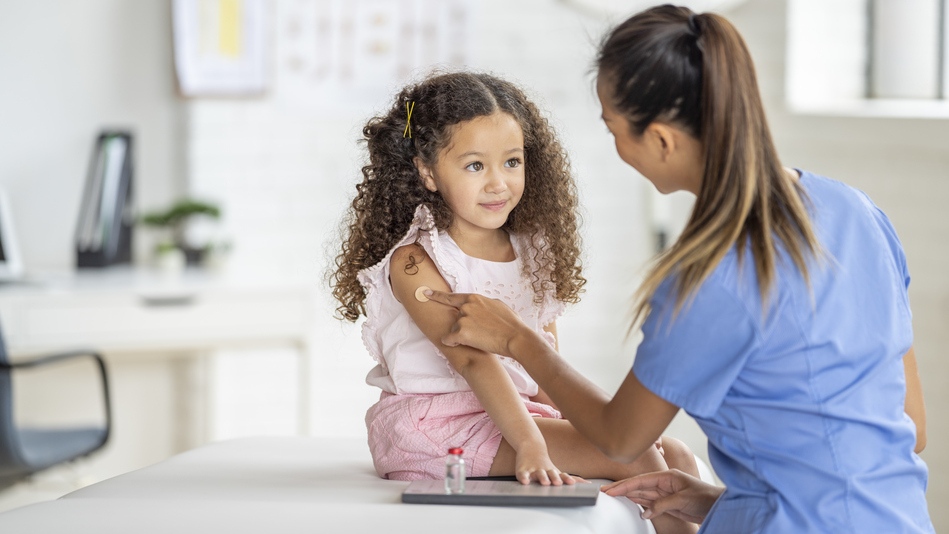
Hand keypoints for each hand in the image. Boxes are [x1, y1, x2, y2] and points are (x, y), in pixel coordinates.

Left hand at [424, 289, 538, 356]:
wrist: (515, 337)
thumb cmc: (511, 323)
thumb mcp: (498, 305)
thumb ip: (484, 304)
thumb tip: (480, 306)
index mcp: (474, 298)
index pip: (451, 297)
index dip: (436, 296)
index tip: (425, 293)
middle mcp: (465, 306)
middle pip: (455, 318)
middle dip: (463, 326)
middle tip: (479, 332)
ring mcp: (462, 319)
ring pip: (454, 329)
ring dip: (462, 336)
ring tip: (480, 338)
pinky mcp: (460, 332)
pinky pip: (449, 339)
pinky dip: (453, 343)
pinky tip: (465, 344)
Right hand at [514, 442, 576, 485]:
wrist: (530, 446)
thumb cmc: (545, 464)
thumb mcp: (557, 471)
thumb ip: (571, 478)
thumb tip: (589, 484)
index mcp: (553, 472)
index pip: (562, 475)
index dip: (567, 479)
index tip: (572, 483)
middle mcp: (545, 470)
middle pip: (551, 473)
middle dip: (555, 478)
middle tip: (558, 483)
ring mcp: (533, 470)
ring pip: (538, 473)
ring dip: (542, 477)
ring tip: (545, 482)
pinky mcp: (522, 470)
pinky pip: (522, 474)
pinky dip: (524, 478)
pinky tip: (525, 482)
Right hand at [601, 469, 722, 524]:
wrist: (719, 507)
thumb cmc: (706, 497)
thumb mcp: (683, 499)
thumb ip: (662, 504)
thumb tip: (645, 511)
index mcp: (668, 476)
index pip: (641, 480)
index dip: (624, 485)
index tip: (611, 489)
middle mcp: (665, 483)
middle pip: (639, 485)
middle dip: (622, 487)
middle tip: (605, 491)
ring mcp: (667, 493)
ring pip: (643, 494)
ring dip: (628, 495)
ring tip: (613, 495)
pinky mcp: (669, 503)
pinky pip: (651, 503)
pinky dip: (640, 503)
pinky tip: (631, 502)